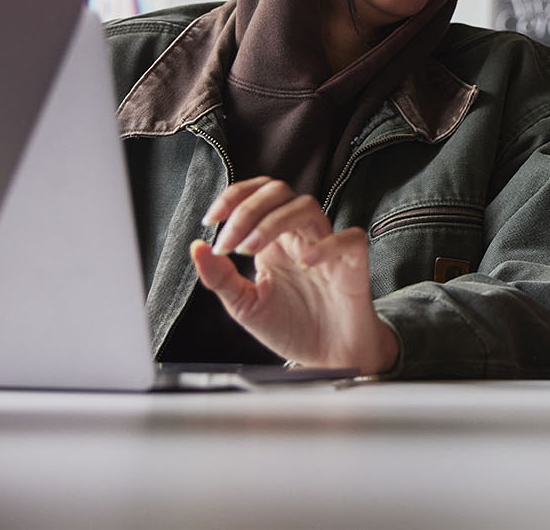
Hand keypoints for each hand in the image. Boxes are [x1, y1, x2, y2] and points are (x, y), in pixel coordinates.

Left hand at [194, 177, 399, 374]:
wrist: (325, 358)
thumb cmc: (290, 328)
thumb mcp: (244, 306)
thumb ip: (220, 277)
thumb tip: (196, 247)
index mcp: (273, 240)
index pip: (258, 194)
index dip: (234, 196)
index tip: (211, 221)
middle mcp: (299, 237)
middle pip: (280, 191)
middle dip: (248, 209)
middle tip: (231, 243)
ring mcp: (327, 247)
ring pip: (308, 206)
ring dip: (274, 221)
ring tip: (252, 250)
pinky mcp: (353, 264)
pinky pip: (349, 238)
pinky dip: (327, 245)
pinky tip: (305, 262)